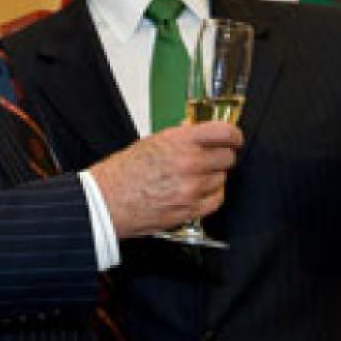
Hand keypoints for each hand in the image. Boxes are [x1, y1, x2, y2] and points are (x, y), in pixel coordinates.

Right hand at [90, 121, 242, 237]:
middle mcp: (189, 163)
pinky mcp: (190, 210)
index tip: (234, 139)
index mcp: (180, 141)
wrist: (106, 201)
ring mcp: (192, 189)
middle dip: (220, 157)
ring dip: (213, 178)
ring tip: (193, 178)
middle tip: (209, 160)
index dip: (233, 135)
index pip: (224, 132)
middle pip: (227, 157)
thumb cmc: (123, 172)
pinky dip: (211, 196)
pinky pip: (216, 200)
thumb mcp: (152, 142)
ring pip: (222, 179)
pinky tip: (197, 192)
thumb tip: (196, 129)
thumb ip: (180, 136)